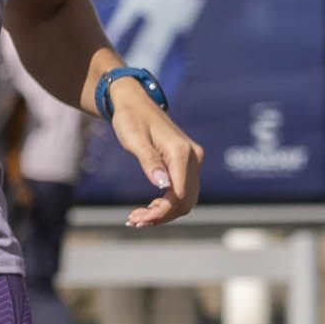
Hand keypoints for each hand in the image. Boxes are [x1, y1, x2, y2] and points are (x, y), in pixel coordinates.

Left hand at [102, 76, 202, 227]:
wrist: (135, 103)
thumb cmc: (131, 119)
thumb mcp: (135, 140)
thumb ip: (149, 162)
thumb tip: (162, 186)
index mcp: (181, 152)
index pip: (179, 195)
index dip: (161, 212)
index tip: (137, 219)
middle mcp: (193, 157)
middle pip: (185, 201)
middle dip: (161, 216)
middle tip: (132, 220)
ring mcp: (193, 161)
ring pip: (185, 199)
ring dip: (162, 213)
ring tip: (135, 217)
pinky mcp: (187, 164)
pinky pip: (181, 191)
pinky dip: (165, 204)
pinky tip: (146, 209)